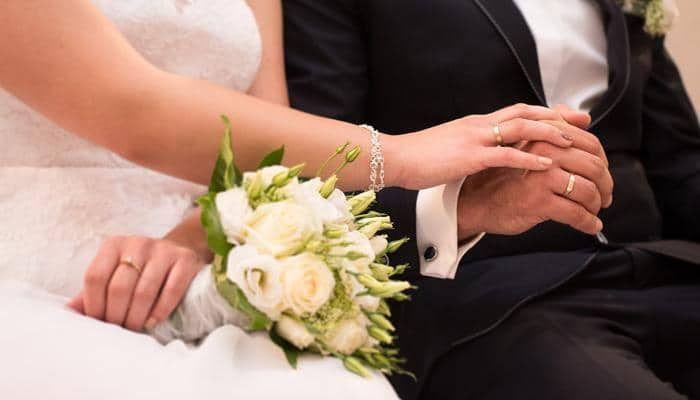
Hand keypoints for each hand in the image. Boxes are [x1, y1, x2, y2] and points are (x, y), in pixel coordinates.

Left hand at [68, 236, 206, 331]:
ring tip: (133, 328)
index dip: (93, 304)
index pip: (95, 277)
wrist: (178, 251)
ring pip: (144, 291)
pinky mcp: (185, 260)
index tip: (98, 322)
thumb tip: (67, 313)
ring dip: (136, 317)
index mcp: (113, 245)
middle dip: (116, 315)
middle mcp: (137, 243)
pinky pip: (171, 290)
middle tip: (118, 329)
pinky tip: (152, 321)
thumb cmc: (139, 270)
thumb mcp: (114, 273)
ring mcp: (163, 250)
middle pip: (119, 287)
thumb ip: (92, 292)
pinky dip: (160, 311)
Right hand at [388, 103, 587, 189]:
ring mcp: (474, 139)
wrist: (394, 158)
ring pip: (520, 129)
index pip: (516, 112)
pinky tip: (546, 163)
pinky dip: (528, 158)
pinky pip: (505, 155)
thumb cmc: (417, 156)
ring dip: (548, 133)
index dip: (544, 113)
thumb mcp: (449, 146)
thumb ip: (469, 145)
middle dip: (555, 117)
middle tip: (582, 122)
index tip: (567, 117)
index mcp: (475, 124)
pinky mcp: (469, 157)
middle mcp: (478, 125)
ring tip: (572, 141)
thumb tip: (484, 152)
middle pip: (524, 113)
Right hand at [457, 126, 612, 238]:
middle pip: (593, 166)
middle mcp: (542, 151)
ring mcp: (540, 176)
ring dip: (597, 204)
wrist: (473, 201)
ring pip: (587, 190)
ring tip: (594, 211)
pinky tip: (589, 225)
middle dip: (605, 185)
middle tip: (605, 195)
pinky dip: (588, 222)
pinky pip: (576, 213)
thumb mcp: (523, 144)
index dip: (602, 160)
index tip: (602, 172)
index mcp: (542, 135)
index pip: (588, 142)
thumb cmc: (499, 176)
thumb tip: (584, 117)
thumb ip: (552, 128)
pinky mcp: (538, 201)